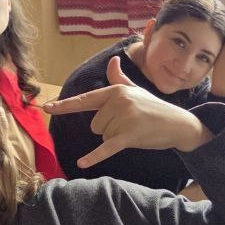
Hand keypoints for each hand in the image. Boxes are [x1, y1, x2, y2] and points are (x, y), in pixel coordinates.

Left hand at [44, 56, 212, 167]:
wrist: (178, 124)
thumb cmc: (154, 107)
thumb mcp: (136, 90)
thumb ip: (119, 78)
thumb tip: (112, 60)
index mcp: (116, 90)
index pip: (85, 99)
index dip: (64, 105)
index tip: (46, 107)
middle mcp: (119, 102)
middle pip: (95, 125)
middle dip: (109, 129)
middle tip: (130, 124)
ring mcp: (124, 118)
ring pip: (102, 136)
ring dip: (115, 138)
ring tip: (134, 131)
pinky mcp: (129, 136)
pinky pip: (106, 148)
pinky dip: (94, 157)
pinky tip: (81, 164)